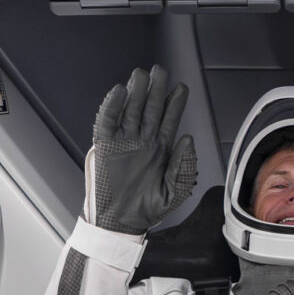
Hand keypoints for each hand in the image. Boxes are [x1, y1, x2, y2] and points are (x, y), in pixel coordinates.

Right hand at [85, 63, 197, 235]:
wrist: (122, 223)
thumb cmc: (147, 210)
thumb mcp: (175, 191)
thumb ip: (184, 166)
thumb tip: (188, 139)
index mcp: (161, 150)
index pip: (169, 120)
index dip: (175, 103)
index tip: (181, 88)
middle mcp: (143, 141)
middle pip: (150, 108)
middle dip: (156, 89)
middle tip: (160, 71)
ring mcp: (124, 141)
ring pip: (130, 110)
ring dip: (135, 92)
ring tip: (141, 76)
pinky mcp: (105, 146)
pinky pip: (107, 121)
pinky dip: (111, 106)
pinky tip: (119, 93)